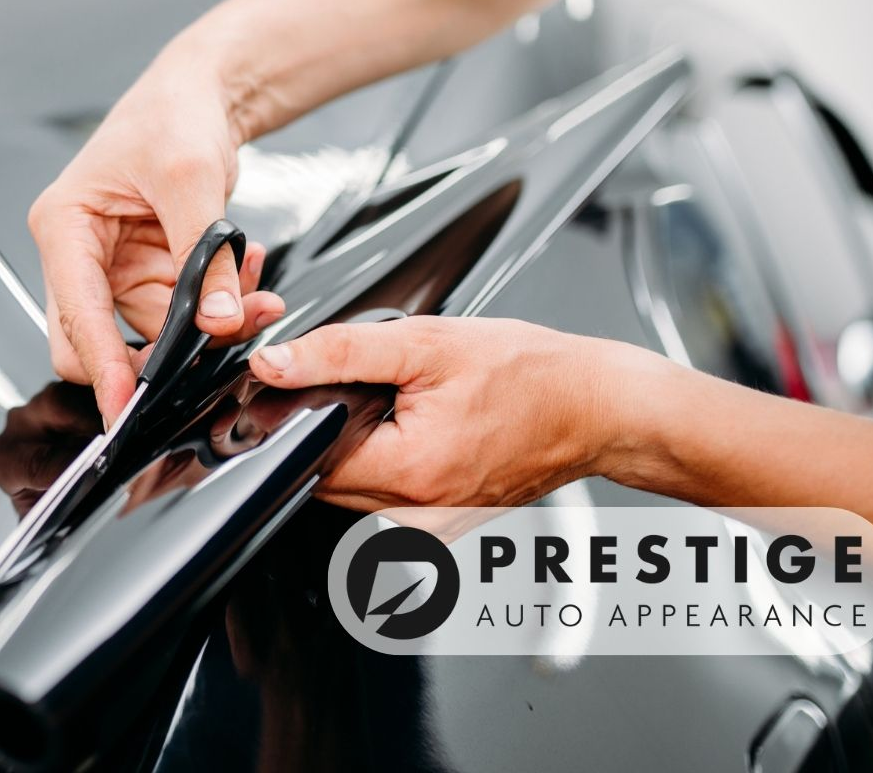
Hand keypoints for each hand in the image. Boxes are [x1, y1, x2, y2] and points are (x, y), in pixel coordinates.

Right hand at [30, 61, 284, 422]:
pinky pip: (180, 314)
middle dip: (160, 354)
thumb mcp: (190, 177)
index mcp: (64, 225)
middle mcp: (79, 254)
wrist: (201, 94)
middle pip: (97, 341)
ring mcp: (115, 270)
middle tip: (216, 351)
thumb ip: (204, 254)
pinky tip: (246, 270)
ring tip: (255, 289)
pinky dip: (218, 302)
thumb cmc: (173, 115)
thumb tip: (217, 321)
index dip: (101, 365)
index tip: (124, 406)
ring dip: (208, 324)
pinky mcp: (148, 273)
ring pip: (152, 334)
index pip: (75, 314)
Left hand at [247, 317, 653, 510]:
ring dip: (361, 451)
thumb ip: (339, 353)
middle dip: (333, 433)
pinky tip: (420, 435)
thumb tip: (275, 364)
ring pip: (354, 493)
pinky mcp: (444, 530)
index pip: (307, 459)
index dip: (298, 421)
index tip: (312, 390)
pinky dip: (389, 467)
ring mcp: (432, 530)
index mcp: (408, 473)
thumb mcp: (425, 343)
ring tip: (405, 411)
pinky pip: (387, 502)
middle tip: (376, 392)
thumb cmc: (532, 375)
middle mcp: (417, 516)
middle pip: (326, 480)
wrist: (598, 407)